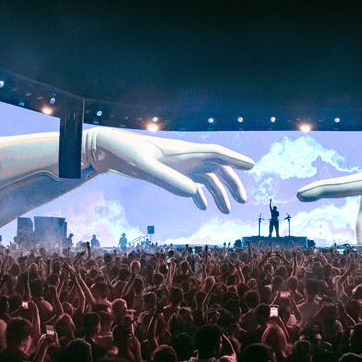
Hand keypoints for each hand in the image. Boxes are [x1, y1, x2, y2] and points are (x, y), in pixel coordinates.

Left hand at [88, 128, 253, 212]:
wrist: (109, 151)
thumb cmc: (126, 153)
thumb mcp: (146, 167)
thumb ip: (169, 179)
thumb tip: (195, 193)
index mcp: (184, 151)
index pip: (216, 153)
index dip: (235, 159)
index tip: (251, 166)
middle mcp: (186, 158)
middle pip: (217, 168)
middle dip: (232, 182)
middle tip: (242, 200)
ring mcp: (179, 166)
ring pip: (206, 178)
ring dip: (218, 193)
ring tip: (225, 211)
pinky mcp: (169, 175)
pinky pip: (191, 184)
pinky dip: (200, 195)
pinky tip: (202, 207)